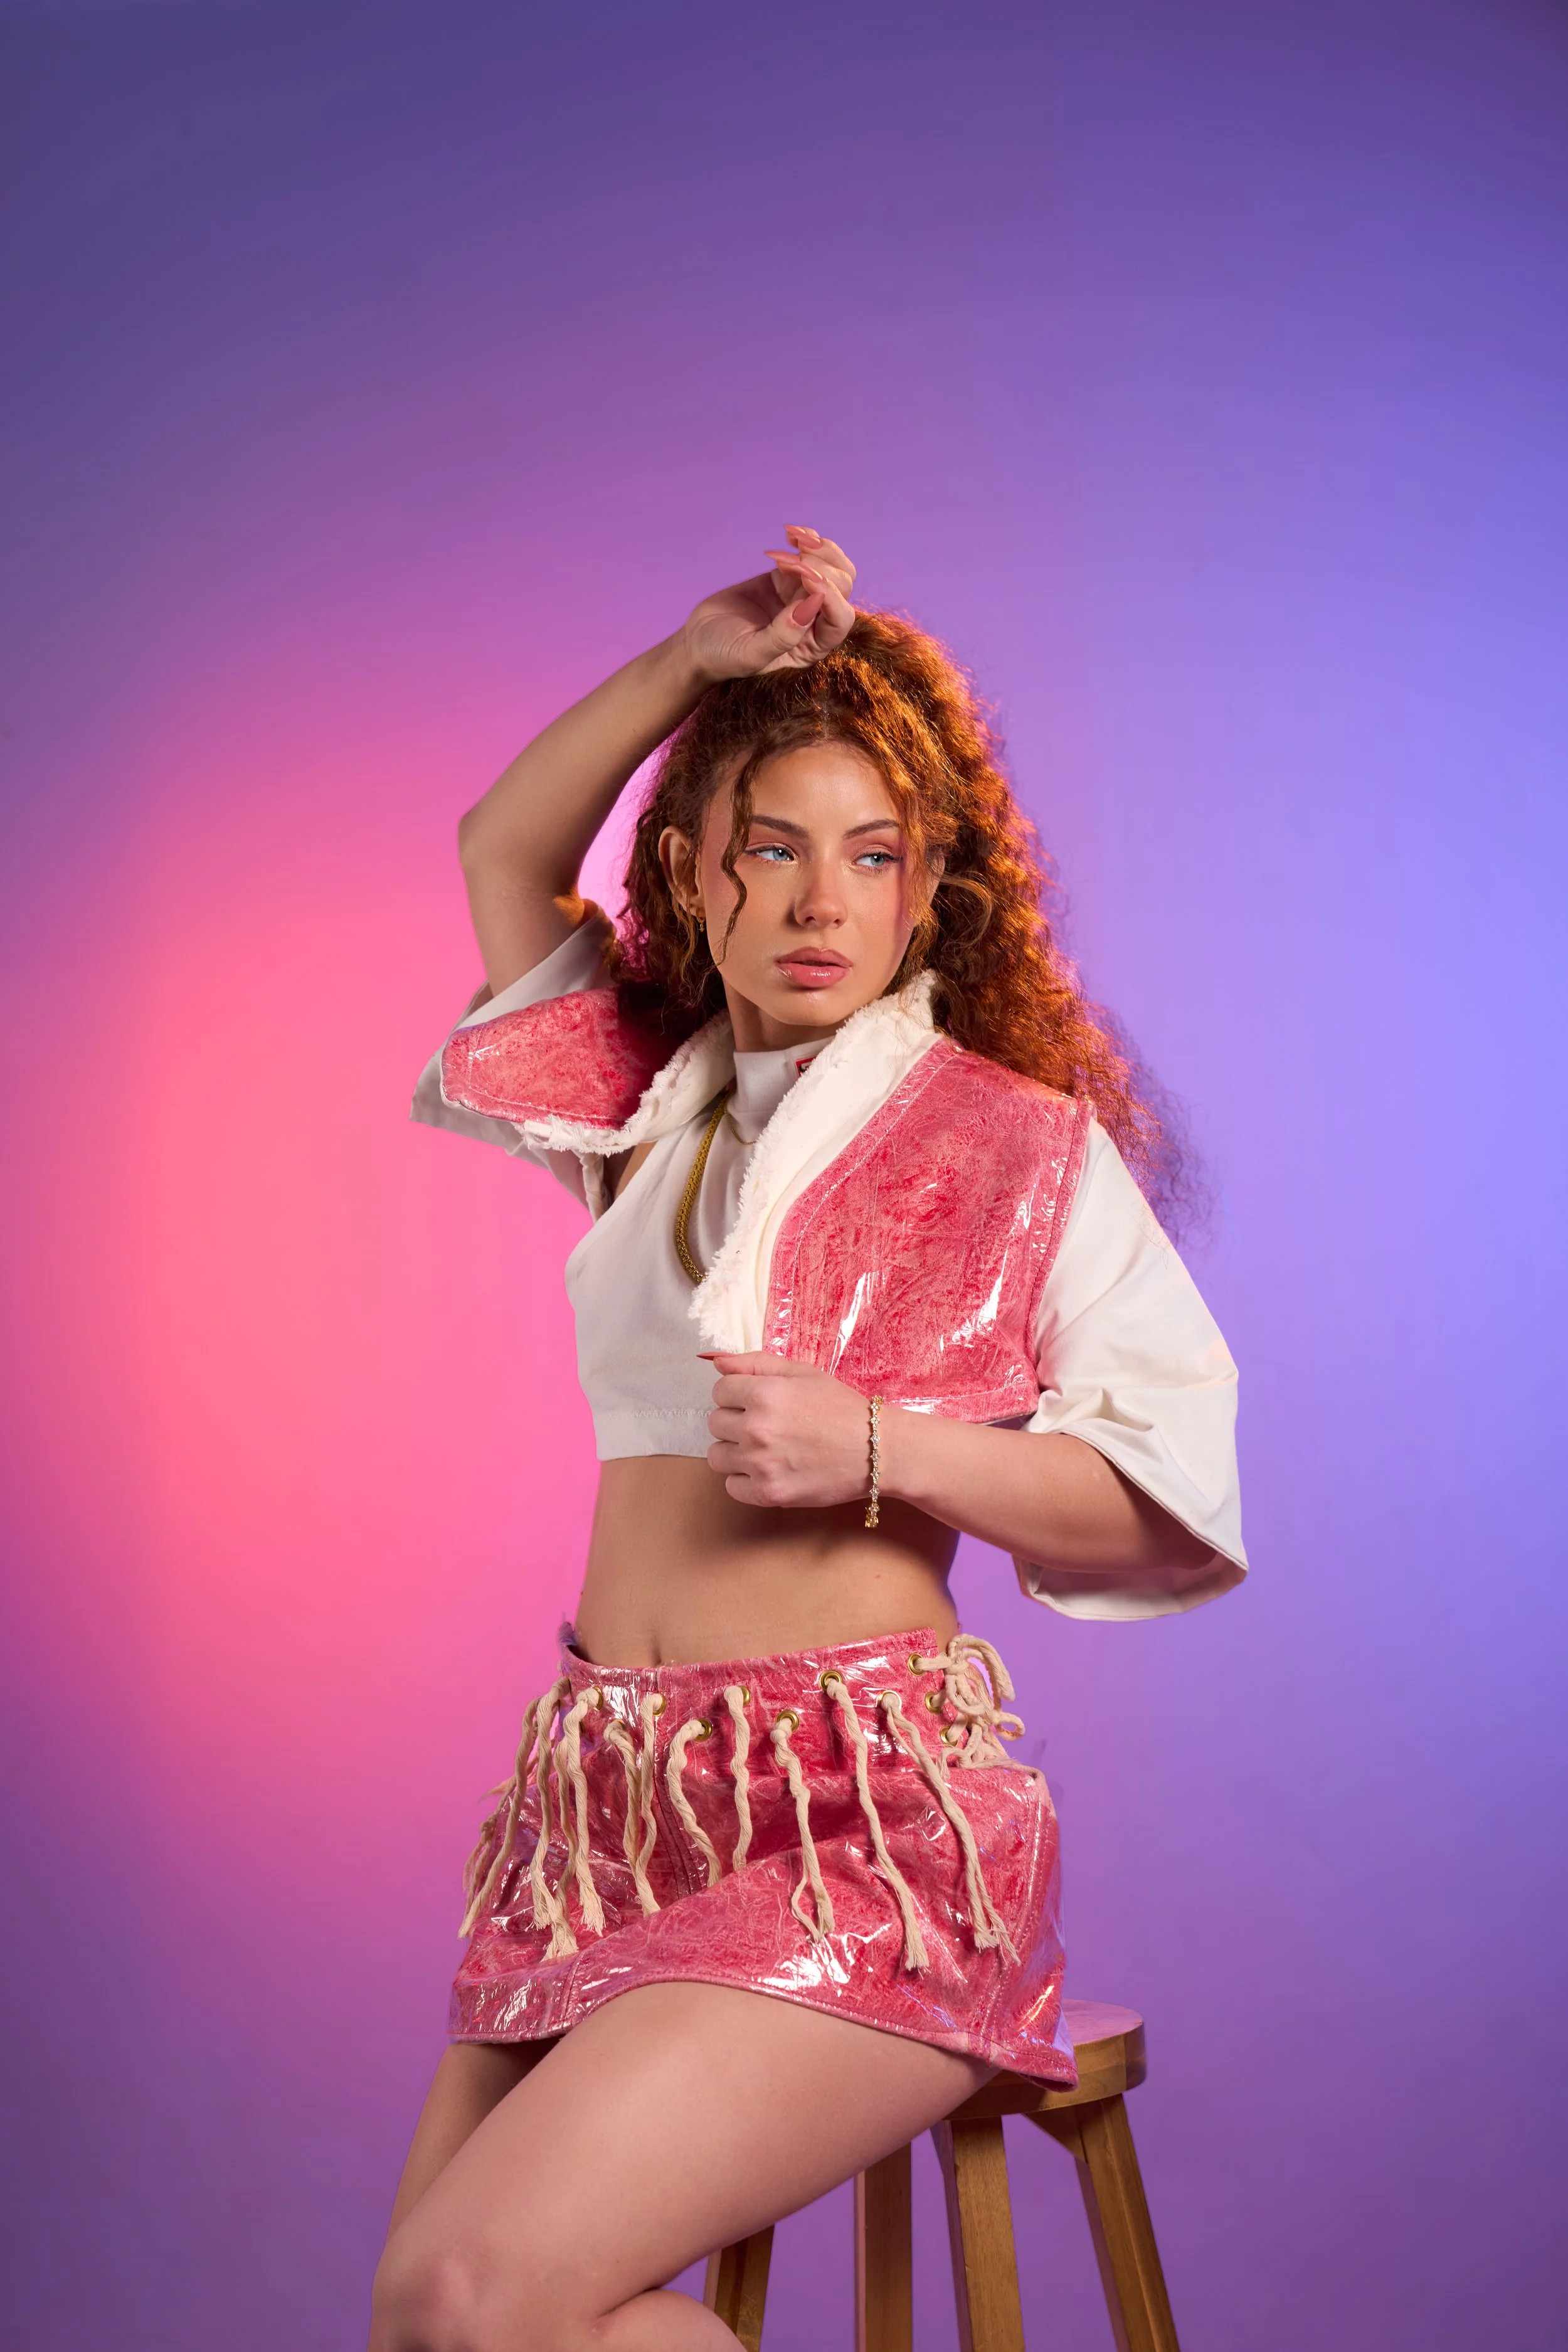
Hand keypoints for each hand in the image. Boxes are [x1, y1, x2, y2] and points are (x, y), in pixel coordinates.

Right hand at [679, 526, 856, 683]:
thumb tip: (814, 603)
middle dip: (821, 567)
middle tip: (787, 561)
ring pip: (833, 568)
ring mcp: (802, 597)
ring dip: (819, 549)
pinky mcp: (787, 579)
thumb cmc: (723, 656)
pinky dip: (806, 540)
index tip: (802, 578)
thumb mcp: (750, 654)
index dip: (829, 594)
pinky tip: (790, 533)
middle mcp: (815, 622)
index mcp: (812, 646)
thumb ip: (783, 636)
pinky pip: (810, 556)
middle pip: (842, 587)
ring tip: (793, 539)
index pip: (839, 618)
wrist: (699, 641)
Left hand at [705, 1350, 875, 1509]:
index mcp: (764, 1394)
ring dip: (735, 1451)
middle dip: (736, 1421)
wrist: (876, 1450)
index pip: (720, 1391)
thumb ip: (756, 1363)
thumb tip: (716, 1361)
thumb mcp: (803, 1373)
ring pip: (717, 1456)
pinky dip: (744, 1480)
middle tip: (766, 1425)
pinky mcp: (768, 1493)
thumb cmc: (841, 1407)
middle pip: (715, 1423)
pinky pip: (731, 1486)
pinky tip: (767, 1470)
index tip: (757, 1402)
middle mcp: (757, 1429)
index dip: (737, 1395)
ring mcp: (761, 1464)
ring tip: (763, 1449)